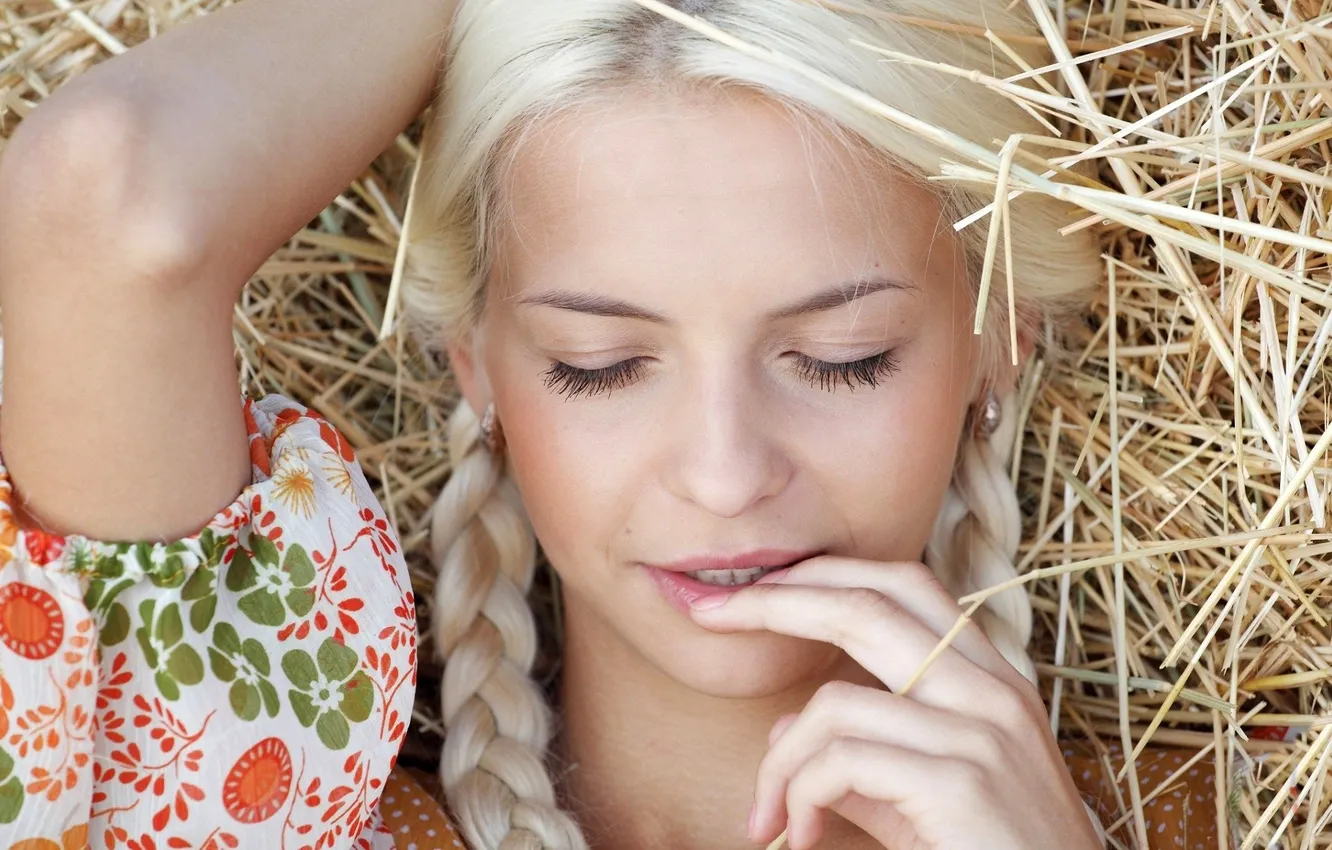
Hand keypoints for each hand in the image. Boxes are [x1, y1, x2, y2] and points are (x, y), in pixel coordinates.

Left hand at [688, 556, 1100, 849]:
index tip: (754, 589)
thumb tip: (782, 732)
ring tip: (769, 819)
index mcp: (993, 680)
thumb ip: (860, 758)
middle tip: (709, 612)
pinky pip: (839, 763)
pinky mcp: (959, 783)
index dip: (823, 573)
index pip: (903, 584)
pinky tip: (804, 836)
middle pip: (866, 604)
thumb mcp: (924, 797)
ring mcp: (981, 734)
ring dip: (778, 765)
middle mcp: (994, 692)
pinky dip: (799, 796)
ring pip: (832, 704)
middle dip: (773, 600)